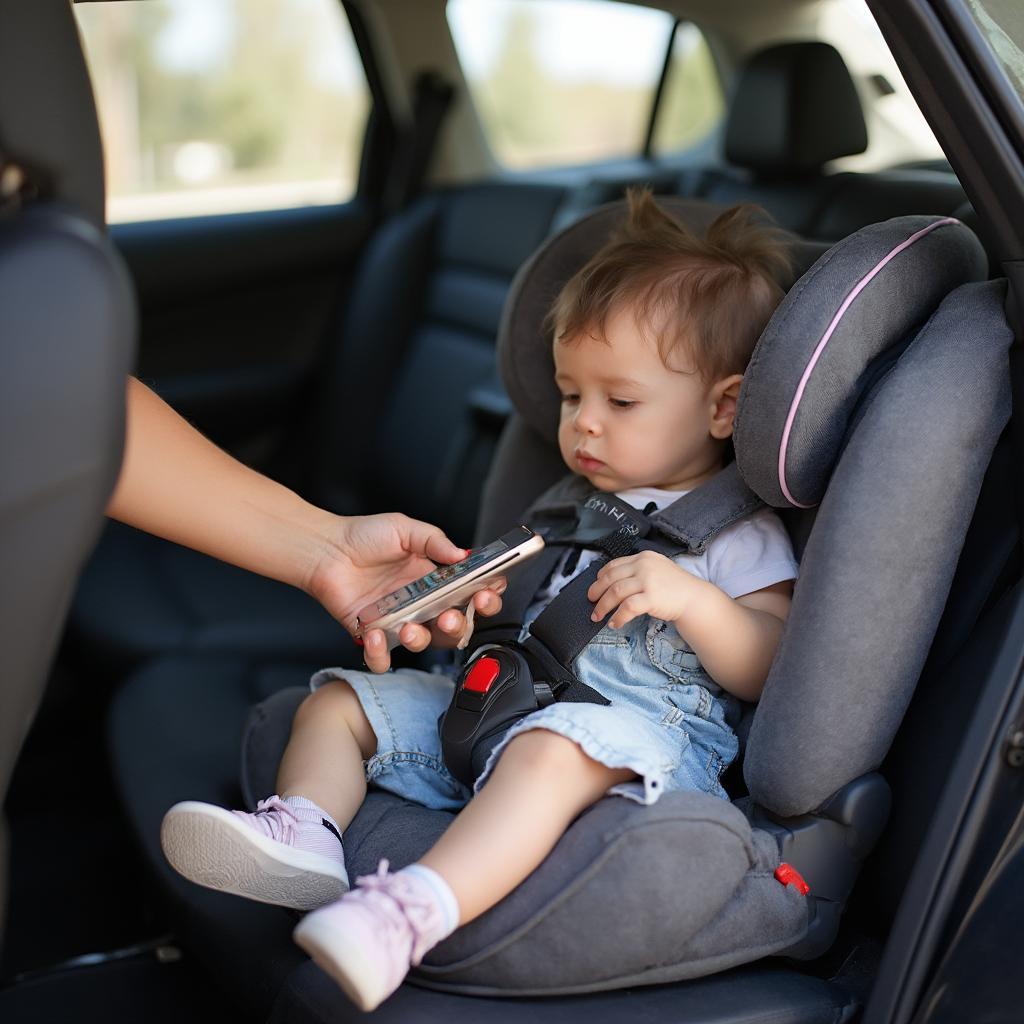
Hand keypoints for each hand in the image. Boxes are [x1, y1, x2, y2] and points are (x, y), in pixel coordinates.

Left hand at [307, 512, 502, 670]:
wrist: (325, 549)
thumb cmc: (363, 537)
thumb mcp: (404, 529)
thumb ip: (435, 541)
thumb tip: (463, 555)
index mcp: (437, 580)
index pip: (471, 595)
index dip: (484, 598)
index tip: (486, 594)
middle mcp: (422, 604)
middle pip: (455, 627)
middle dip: (461, 625)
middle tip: (451, 616)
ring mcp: (399, 621)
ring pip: (424, 644)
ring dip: (423, 640)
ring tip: (409, 626)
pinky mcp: (373, 635)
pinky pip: (383, 658)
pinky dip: (381, 655)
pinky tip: (375, 635)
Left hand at [587, 551, 697, 628]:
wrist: (695, 599)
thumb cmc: (675, 587)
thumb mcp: (656, 569)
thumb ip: (638, 571)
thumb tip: (613, 583)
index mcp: (644, 557)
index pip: (615, 564)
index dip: (601, 576)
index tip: (596, 586)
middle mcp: (644, 565)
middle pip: (611, 578)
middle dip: (596, 591)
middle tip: (590, 602)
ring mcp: (648, 581)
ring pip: (615, 592)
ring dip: (603, 606)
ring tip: (597, 616)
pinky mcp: (651, 597)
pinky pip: (627, 607)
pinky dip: (618, 616)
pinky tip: (614, 623)